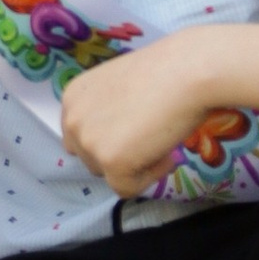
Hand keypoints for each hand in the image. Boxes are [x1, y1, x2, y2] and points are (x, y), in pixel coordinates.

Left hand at [59, 34, 223, 196]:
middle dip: (120, 153)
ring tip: (159, 139)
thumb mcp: (119, 88)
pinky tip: (166, 153)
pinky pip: (126, 188)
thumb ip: (107, 112)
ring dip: (135, 165)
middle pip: (91, 158)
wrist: (186, 71)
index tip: (135, 129)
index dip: (111, 138)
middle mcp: (72, 120)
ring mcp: (89, 142)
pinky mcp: (110, 162)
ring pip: (108, 174)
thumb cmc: (164, 71)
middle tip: (150, 135)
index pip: (81, 136)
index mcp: (73, 97)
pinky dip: (149, 177)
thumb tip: (116, 139)